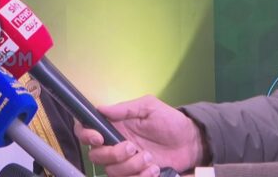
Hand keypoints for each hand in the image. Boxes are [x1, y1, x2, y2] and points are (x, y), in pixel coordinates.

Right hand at [74, 95, 205, 175]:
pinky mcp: (137, 175)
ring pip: (112, 171)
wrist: (192, 142)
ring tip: (150, 159)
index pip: (86, 131)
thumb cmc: (169, 121)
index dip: (85, 135)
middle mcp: (115, 145)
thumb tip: (100, 108)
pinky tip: (154, 169)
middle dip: (113, 154)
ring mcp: (125, 163)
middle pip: (96, 156)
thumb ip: (124, 108)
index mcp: (113, 127)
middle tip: (133, 147)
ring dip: (130, 167)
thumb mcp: (148, 107)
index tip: (99, 138)